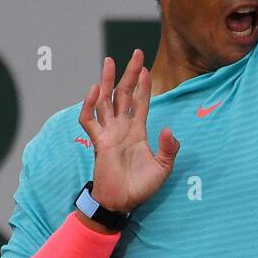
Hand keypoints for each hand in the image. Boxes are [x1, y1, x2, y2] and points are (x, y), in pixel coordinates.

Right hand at [78, 49, 179, 213]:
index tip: (146, 68)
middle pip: (124, 94)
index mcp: (138, 131)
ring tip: (109, 62)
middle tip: (135, 53)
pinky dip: (89, 105)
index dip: (143, 85)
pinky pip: (90, 120)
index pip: (141, 102)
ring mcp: (109, 133)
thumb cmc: (141, 187)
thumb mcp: (163, 167)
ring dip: (107, 81)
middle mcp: (122, 127)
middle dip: (129, 74)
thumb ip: (168, 148)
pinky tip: (95, 91)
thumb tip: (168, 129)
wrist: (121, 203)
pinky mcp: (98, 142)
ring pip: (106, 101)